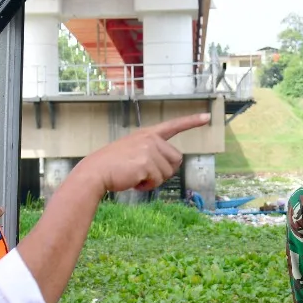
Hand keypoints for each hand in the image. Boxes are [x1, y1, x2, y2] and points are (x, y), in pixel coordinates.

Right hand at [74, 113, 210, 192]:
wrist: (96, 172)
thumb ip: (152, 153)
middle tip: (146, 174)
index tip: (207, 116)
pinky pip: (157, 181)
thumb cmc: (113, 165)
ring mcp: (149, 150)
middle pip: (176, 159)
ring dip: (153, 180)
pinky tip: (133, 181)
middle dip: (165, 171)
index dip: (191, 121)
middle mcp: (151, 139)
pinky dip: (146, 186)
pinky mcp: (146, 163)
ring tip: (135, 176)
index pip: (173, 126)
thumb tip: (170, 167)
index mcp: (148, 134)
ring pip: (167, 173)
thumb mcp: (134, 151)